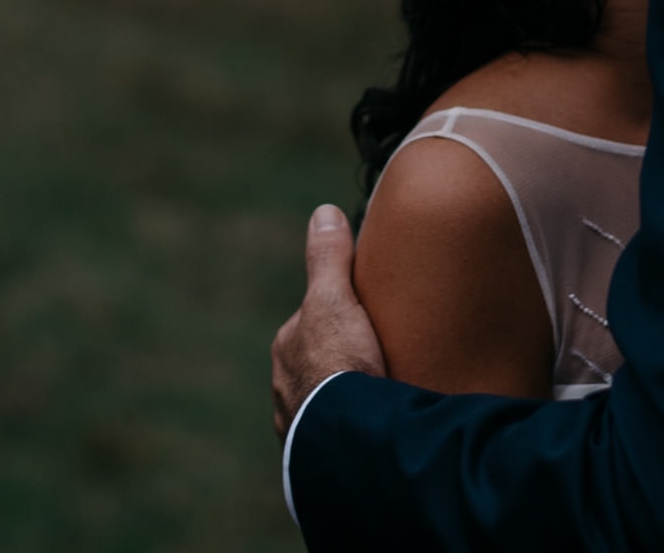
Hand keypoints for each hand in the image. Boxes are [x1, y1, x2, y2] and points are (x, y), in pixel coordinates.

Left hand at [269, 204, 387, 438]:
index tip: (368, 317)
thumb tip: (323, 212)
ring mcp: (298, 421)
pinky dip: (347, 425)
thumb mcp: (336, 298)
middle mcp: (284, 384)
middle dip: (341, 360)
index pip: (314, 320)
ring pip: (323, 398)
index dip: (341, 313)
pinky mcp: (315, 451)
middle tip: (379, 358)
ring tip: (377, 394)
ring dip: (343, 397)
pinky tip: (368, 424)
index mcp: (288, 347)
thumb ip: (329, 257)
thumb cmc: (340, 361)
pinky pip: (332, 430)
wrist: (346, 432)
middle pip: (318, 360)